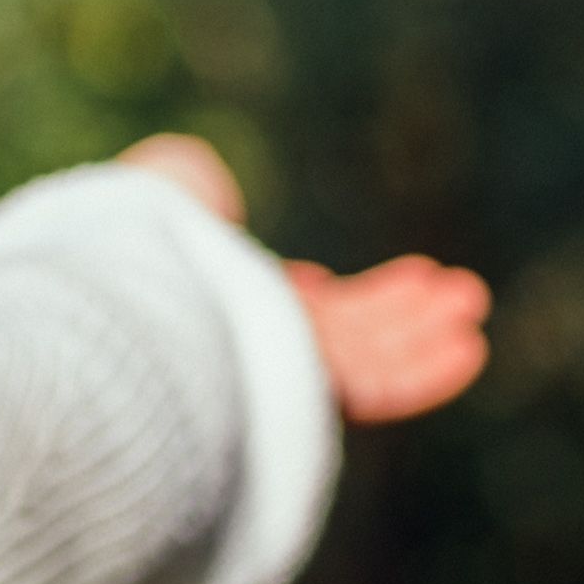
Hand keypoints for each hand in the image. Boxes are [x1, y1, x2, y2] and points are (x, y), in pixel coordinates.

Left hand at [115, 131, 492, 427]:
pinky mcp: (306, 399)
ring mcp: (277, 379)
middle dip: (388, 313)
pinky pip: (376, 391)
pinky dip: (424, 371)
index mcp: (209, 308)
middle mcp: (246, 351)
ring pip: (366, 361)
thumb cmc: (122, 260)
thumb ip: (186, 183)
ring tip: (468, 306)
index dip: (301, 298)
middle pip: (333, 337)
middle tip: (439, 290)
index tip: (311, 279)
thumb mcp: (153, 194)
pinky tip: (468, 348)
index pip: (268, 311)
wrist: (114, 324)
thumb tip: (218, 198)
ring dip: (420, 335)